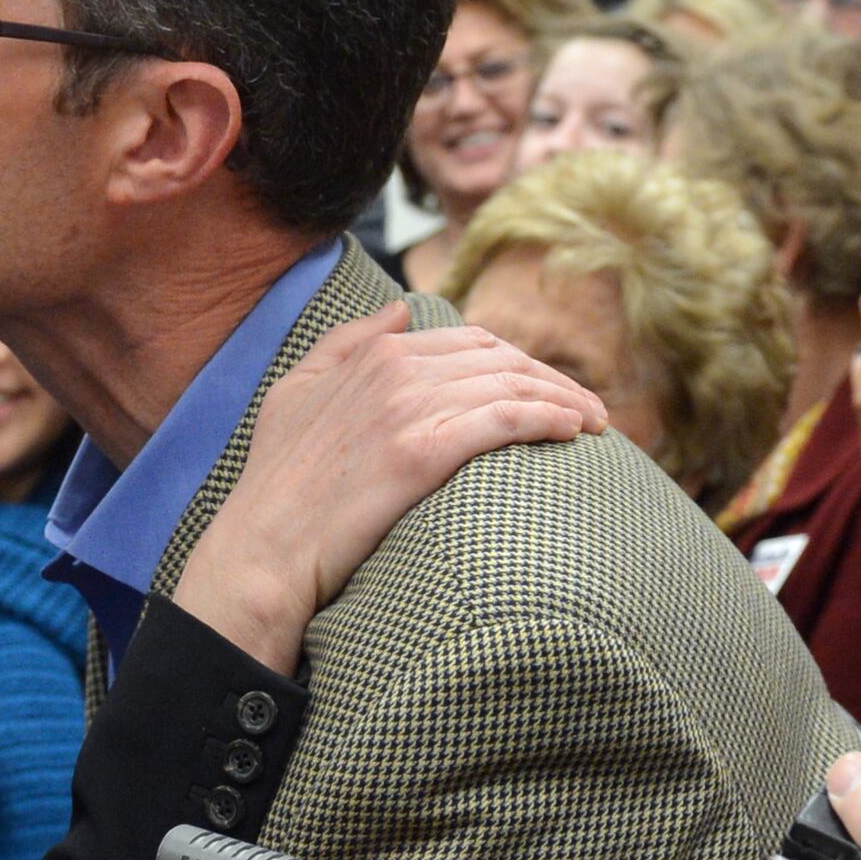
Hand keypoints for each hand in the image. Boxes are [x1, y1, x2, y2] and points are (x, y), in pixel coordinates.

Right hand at [174, 304, 607, 669]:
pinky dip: (549, 418)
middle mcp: (394, 369)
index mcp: (372, 352)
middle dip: (553, 378)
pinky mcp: (421, 452)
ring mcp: (407, 408)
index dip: (520, 361)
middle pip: (502, 359)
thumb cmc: (278, 483)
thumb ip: (347, 342)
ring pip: (512, 385)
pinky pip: (506, 419)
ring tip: (596, 424)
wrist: (265, 549)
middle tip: (590, 409)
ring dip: (565, 399)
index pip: (472, 341)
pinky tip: (575, 433)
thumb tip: (402, 310)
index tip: (550, 388)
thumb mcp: (297, 392)